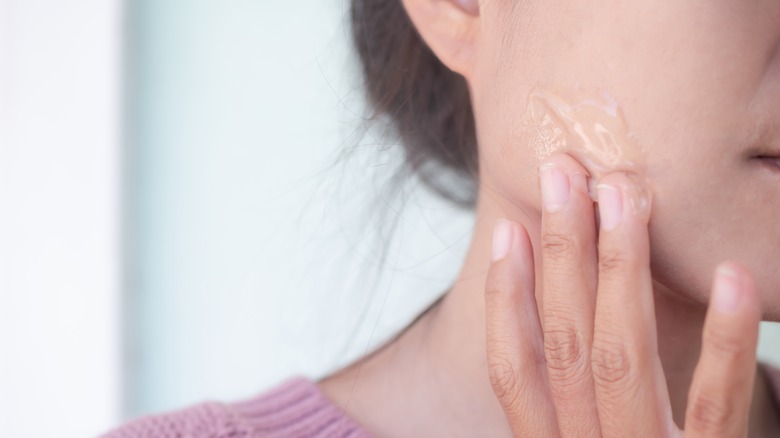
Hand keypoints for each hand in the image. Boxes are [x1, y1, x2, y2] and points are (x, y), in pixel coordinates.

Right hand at [484, 154, 761, 436]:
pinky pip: (717, 403)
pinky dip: (724, 339)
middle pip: (566, 343)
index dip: (505, 298)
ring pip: (620, 356)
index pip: (514, 370)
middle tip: (562, 176)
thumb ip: (574, 403)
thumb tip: (566, 308)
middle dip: (561, 251)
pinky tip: (730, 275)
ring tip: (623, 193)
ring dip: (619, 266)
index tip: (508, 231)